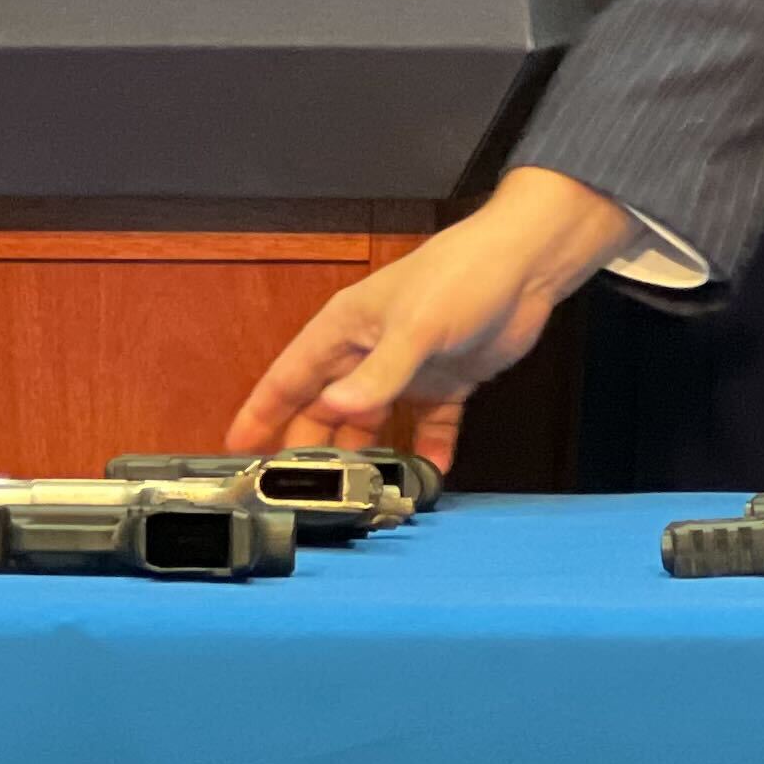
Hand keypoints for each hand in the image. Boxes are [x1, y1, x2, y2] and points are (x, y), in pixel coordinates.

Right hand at [225, 165, 640, 465]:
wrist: (527, 266)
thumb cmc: (462, 275)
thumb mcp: (415, 327)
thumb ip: (378, 374)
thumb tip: (336, 409)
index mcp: (346, 329)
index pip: (290, 377)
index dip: (261, 413)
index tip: (237, 450)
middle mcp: (369, 351)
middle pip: (325, 409)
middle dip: (309, 449)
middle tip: (295, 492)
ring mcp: (407, 369)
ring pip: (372, 424)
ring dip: (365, 457)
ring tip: (354, 497)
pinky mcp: (446, 382)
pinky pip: (428, 427)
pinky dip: (426, 452)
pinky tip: (426, 478)